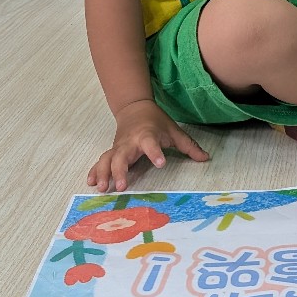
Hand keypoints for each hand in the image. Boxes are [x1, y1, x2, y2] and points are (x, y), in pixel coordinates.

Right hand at [87, 100, 208, 191]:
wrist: (135, 108)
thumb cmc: (156, 121)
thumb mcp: (174, 131)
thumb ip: (189, 146)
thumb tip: (206, 158)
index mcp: (147, 135)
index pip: (151, 143)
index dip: (155, 152)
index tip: (160, 163)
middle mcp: (130, 142)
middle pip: (122, 156)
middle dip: (120, 171)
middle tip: (121, 187)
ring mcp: (119, 147)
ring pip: (108, 159)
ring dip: (103, 173)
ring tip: (102, 188)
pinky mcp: (112, 151)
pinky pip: (101, 161)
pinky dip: (94, 171)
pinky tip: (90, 182)